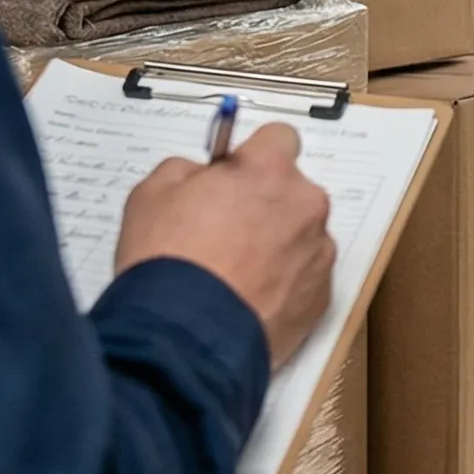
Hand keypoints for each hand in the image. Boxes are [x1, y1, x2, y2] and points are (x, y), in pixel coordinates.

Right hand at [114, 123, 333, 368]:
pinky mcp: (322, 297)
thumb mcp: (152, 194)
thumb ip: (186, 170)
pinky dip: (285, 285)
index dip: (254, 157)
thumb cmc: (168, 261)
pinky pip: (306, 278)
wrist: (184, 335)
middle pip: (292, 191)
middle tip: (227, 231)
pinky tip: (249, 299)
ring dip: (277, 246)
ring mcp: (318, 253)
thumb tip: (203, 175)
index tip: (236, 177)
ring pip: (301, 236)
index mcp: (269, 169)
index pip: (279, 138)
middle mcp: (304, 205)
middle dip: (266, 204)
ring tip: (235, 274)